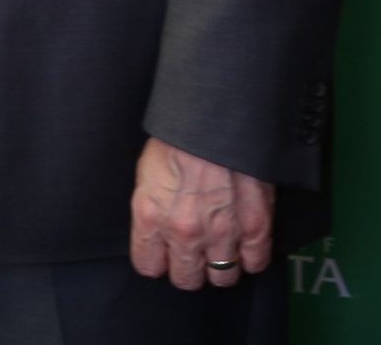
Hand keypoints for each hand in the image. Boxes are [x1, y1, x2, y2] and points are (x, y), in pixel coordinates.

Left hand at [131, 137, 273, 288]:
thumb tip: (154, 232)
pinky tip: (243, 245)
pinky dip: (251, 258)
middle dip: (187, 270)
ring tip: (218, 251)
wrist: (215, 122)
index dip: (156, 262)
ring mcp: (223, 234)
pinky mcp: (256, 229)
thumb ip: (150, 210)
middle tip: (191, 256)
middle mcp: (185, 232)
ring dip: (220, 267)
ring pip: (222, 278)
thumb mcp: (146, 174)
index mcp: (150, 216)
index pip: (148, 266)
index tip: (162, 257)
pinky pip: (256, 264)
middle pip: (186, 279)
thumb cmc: (177, 141)